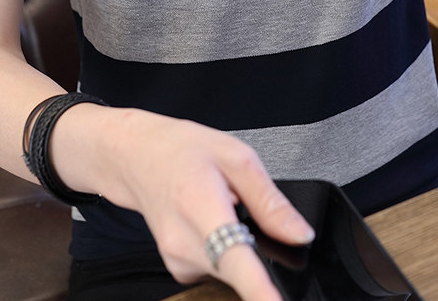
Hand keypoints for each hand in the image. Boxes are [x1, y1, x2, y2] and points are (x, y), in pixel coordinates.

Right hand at [55, 107, 313, 299]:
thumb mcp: (236, 156)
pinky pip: (219, 268)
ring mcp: (179, 262)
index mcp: (202, 208)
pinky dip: (226, 248)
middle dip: (260, 248)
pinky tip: (214, 221)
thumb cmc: (181, 150)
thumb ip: (270, 201)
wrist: (136, 156)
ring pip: (232, 269)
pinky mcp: (180, 270)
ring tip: (225, 205)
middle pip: (241, 268)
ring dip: (241, 244)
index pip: (235, 261)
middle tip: (244, 205)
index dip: (260, 291)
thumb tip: (300, 234)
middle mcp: (186, 245)